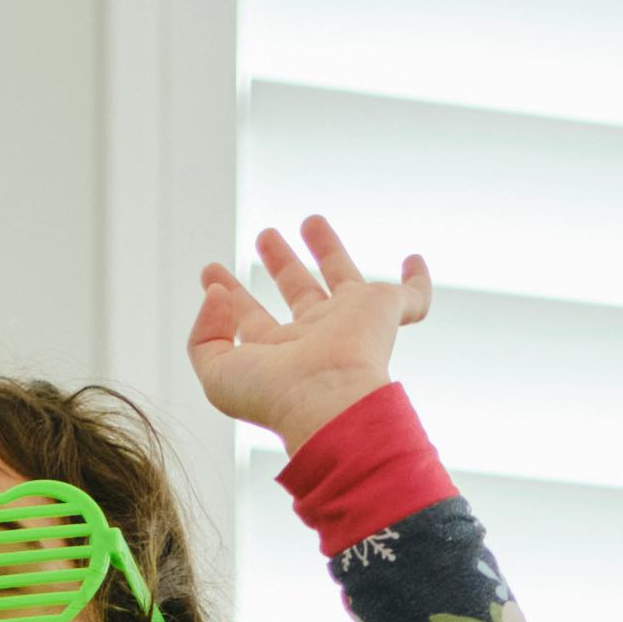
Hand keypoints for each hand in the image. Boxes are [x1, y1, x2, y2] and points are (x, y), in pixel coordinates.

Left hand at [186, 214, 429, 439]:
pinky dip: (417, 279)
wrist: (330, 401)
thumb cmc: (275, 397)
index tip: (210, 271)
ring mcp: (351, 321)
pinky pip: (412, 296)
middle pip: (298, 291)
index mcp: (279, 354)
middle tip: (265, 236)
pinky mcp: (384, 310)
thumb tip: (217, 294)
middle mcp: (315, 337)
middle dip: (280, 262)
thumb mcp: (217, 374)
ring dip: (326, 248)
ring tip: (309, 220)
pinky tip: (414, 259)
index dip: (228, 296)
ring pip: (341, 277)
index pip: (251, 319)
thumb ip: (204, 336)